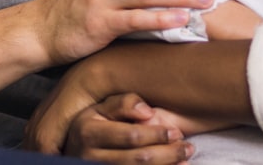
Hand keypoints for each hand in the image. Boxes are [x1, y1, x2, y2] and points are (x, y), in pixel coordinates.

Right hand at [61, 94, 195, 163]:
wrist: (73, 148)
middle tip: (188, 147)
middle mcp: (89, 156)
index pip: (130, 136)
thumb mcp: (101, 106)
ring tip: (185, 159)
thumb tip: (147, 112)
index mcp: (89, 132)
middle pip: (137, 159)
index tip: (176, 133)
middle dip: (167, 154)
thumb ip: (124, 103)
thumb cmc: (94, 123)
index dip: (156, 135)